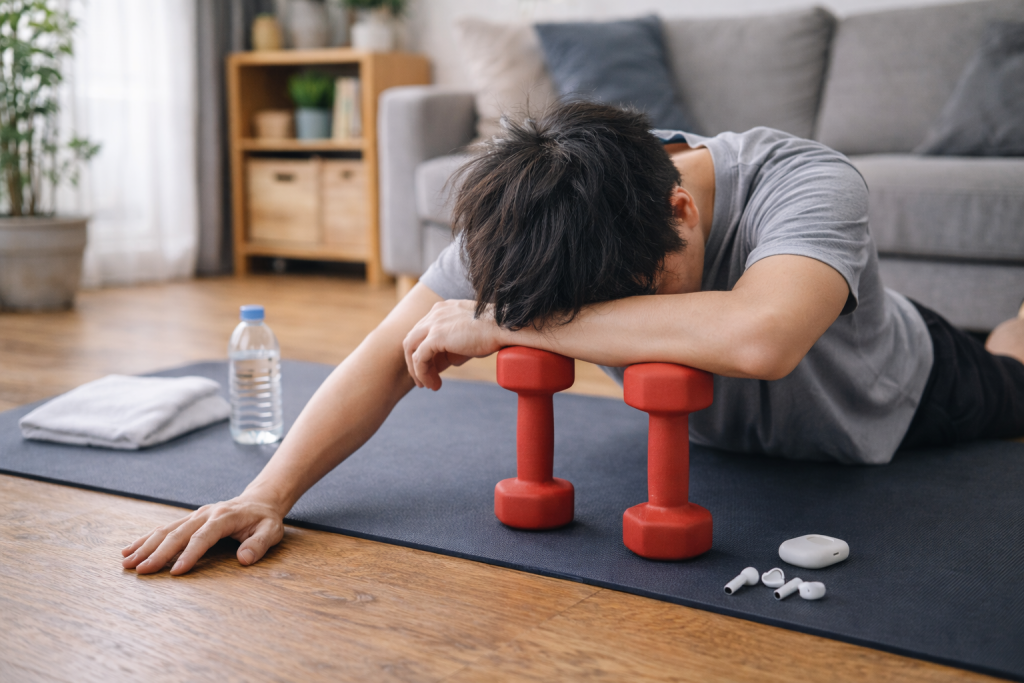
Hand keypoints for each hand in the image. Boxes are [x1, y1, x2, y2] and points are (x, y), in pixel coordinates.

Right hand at [120, 493, 284, 574]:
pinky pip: (164, 528)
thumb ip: (259, 544)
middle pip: (178, 534)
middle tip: (140, 571)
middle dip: (158, 553)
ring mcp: (195, 515)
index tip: (175, 572)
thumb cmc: (264, 520)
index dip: (189, 555)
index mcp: (225, 517)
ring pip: (166, 530)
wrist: (259, 501)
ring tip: (127, 562)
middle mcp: (205, 514)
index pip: (204, 537)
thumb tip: (244, 559)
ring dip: (146, 546)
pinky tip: (130, 550)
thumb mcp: (271, 531)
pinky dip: (146, 539)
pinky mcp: (189, 519)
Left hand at [403, 299, 505, 389]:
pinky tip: (433, 384)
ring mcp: (434, 323)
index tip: (432, 369)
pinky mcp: (436, 336)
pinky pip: (420, 358)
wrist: (506, 327)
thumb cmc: (494, 333)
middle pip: (413, 339)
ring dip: (417, 370)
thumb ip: (454, 345)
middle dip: (415, 362)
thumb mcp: (469, 336)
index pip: (423, 332)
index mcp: (443, 309)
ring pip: (411, 348)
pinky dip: (422, 373)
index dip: (423, 352)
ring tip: (428, 385)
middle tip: (423, 380)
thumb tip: (448, 361)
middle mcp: (435, 312)